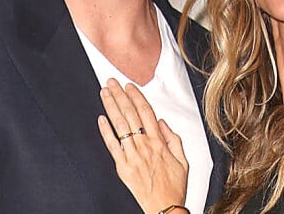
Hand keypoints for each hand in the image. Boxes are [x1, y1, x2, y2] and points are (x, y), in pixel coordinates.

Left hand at [98, 78, 188, 213]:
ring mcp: (132, 156)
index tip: (129, 85)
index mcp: (159, 142)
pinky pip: (112, 146)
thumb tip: (161, 122)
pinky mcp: (123, 168)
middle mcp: (144, 146)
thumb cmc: (174, 186)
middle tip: (111, 82)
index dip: (136, 96)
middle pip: (130, 114)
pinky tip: (101, 119)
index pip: (145, 112)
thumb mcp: (182, 159)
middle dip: (120, 95)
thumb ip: (173, 138)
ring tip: (105, 93)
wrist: (165, 208)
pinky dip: (106, 132)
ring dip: (111, 107)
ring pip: (120, 126)